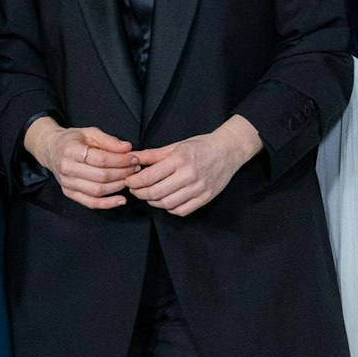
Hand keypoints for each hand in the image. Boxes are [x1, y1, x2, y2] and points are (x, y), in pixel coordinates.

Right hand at [23, 118, 138, 209]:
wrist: (51, 149)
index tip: (134, 158)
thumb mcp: (90, 133)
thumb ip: (109, 140)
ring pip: (98, 190)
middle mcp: (67, 168)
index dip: (121, 160)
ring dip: (118, 187)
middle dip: (123, 173)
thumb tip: (128, 148)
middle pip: (101, 176)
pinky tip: (121, 200)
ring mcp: (67, 183)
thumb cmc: (73, 140)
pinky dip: (107, 204)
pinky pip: (91, 202)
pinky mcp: (69, 193)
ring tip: (129, 179)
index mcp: (71, 150)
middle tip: (135, 168)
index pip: (101, 159)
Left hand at [126, 116, 261, 216]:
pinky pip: (182, 210)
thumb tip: (132, 158)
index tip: (129, 181)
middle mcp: (189, 175)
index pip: (150, 176)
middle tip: (134, 190)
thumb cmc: (200, 146)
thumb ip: (153, 155)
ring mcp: (199, 189)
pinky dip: (169, 209)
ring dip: (153, 202)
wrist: (228, 151)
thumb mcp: (176, 146)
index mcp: (180, 159)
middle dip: (140, 193)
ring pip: (167, 204)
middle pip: (156, 193)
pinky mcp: (205, 198)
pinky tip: (165, 201)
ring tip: (148, 195)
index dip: (134, 181)